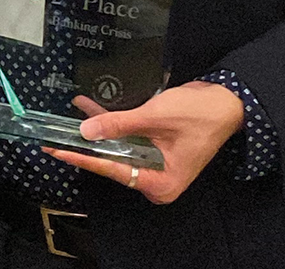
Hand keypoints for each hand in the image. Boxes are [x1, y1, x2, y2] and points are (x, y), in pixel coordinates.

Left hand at [42, 82, 245, 204]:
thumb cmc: (198, 114)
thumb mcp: (154, 118)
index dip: (83, 159)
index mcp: (160, 184)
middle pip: (114, 161)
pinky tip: (92, 108)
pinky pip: (129, 138)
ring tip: (72, 112)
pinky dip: (113, 123)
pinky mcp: (157, 148)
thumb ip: (119, 126)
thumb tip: (86, 132)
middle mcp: (156, 179)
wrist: (228, 101)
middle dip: (87, 144)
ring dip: (98, 129)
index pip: (112, 170)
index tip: (57, 152)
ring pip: (119, 147)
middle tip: (55, 135)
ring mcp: (157, 163)